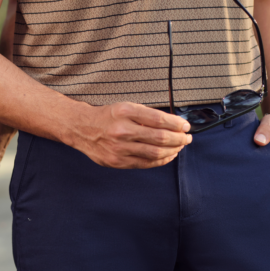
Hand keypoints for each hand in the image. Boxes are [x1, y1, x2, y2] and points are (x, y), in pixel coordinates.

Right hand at [69, 102, 191, 168]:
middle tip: (187, 137)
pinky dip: (161, 160)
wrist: (82, 128)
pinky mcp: (118, 161)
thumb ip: (147, 115)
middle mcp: (122, 130)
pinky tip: (168, 155)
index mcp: (125, 112)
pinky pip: (146, 163)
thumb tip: (173, 124)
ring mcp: (119, 148)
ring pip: (155, 153)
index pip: (159, 120)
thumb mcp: (125, 107)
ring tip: (179, 146)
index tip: (185, 126)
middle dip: (179, 139)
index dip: (177, 124)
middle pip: (160, 138)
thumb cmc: (107, 116)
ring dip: (173, 150)